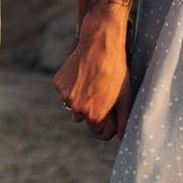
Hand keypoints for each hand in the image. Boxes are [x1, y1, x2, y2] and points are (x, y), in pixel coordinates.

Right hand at [52, 10, 129, 138]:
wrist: (99, 44)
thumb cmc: (115, 70)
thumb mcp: (124, 96)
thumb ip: (123, 120)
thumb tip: (122, 137)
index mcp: (94, 115)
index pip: (98, 133)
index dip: (107, 125)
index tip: (111, 115)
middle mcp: (77, 109)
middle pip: (85, 118)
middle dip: (94, 110)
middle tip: (103, 93)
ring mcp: (65, 96)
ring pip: (74, 104)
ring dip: (82, 98)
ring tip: (94, 81)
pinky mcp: (58, 84)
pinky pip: (66, 92)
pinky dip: (72, 87)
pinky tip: (83, 74)